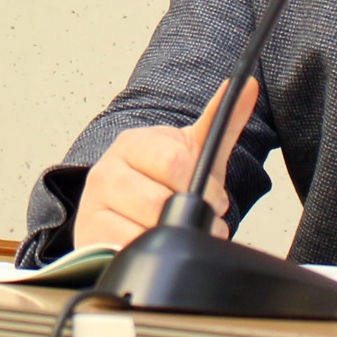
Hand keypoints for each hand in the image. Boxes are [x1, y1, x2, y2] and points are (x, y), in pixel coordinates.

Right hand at [73, 77, 258, 250]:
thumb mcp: (196, 148)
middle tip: (200, 216)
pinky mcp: (87, 238)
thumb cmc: (166, 176)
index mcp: (132, 143)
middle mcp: (105, 171)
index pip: (174, 163)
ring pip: (142, 230)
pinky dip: (148, 251)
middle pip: (158, 202)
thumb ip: (224, 119)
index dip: (203, 186)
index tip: (214, 195)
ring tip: (181, 231)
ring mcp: (92, 206)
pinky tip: (155, 243)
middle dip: (189, 214)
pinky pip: (124, 251)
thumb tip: (249, 85)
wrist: (132, 205)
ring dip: (172, 237)